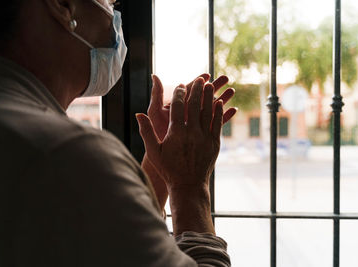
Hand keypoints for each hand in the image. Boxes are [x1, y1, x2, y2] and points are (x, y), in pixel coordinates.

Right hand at [142, 74, 236, 209]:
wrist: (188, 185)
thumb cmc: (168, 169)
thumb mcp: (154, 152)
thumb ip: (146, 132)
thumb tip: (138, 114)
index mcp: (176, 133)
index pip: (177, 106)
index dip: (179, 93)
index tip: (180, 85)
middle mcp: (192, 133)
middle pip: (194, 105)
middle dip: (196, 90)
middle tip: (198, 79)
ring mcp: (205, 138)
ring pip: (208, 111)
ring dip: (209, 96)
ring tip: (209, 85)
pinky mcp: (214, 143)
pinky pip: (217, 123)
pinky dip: (218, 112)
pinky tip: (219, 103)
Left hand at [148, 74, 236, 141]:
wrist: (166, 159)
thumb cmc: (158, 135)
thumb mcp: (155, 113)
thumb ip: (156, 95)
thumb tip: (155, 76)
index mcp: (178, 107)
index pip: (190, 91)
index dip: (198, 83)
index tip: (206, 75)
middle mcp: (189, 113)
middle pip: (203, 97)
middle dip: (214, 87)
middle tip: (225, 78)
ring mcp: (198, 123)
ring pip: (212, 108)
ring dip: (223, 99)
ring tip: (232, 91)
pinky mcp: (205, 133)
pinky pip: (216, 123)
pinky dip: (224, 116)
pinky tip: (234, 109)